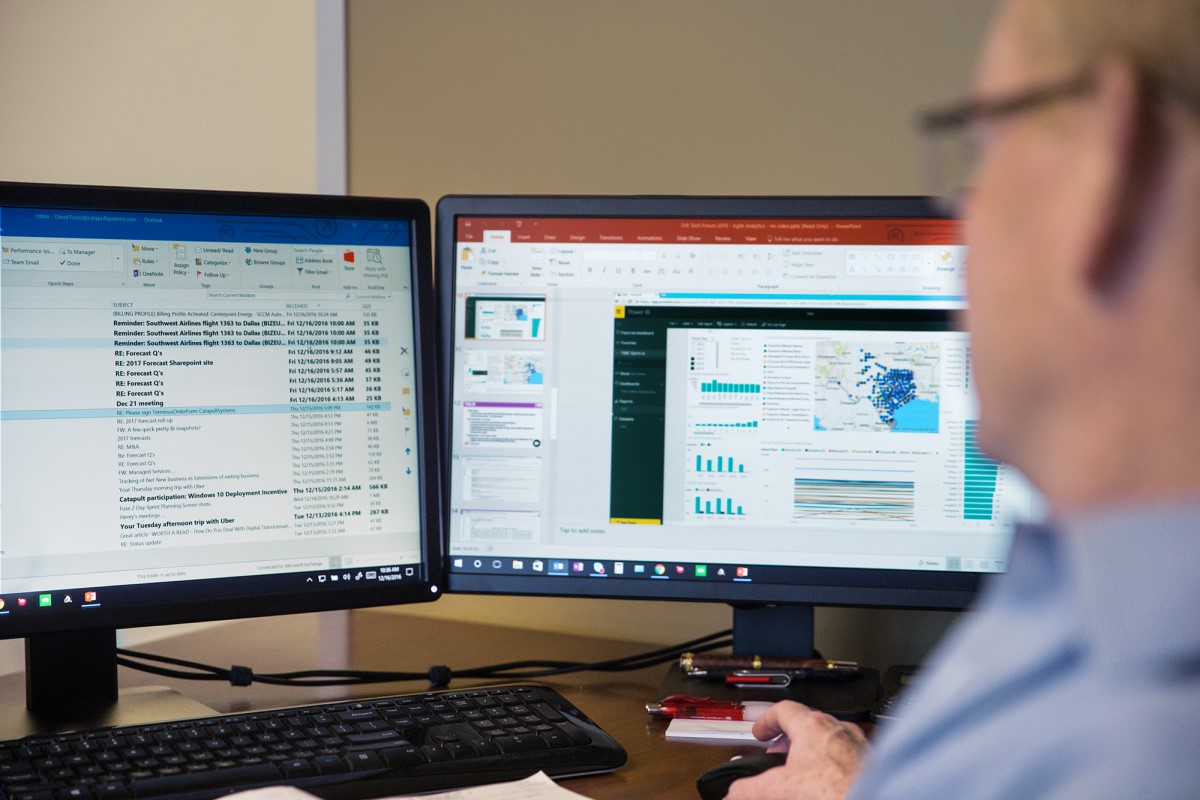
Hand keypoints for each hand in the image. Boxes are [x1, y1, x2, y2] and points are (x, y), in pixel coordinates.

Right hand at [724, 701, 868, 799]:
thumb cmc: (837, 790)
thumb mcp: (780, 789)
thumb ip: (750, 789)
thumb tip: (734, 793)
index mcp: (813, 726)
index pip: (784, 709)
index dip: (767, 720)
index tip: (760, 731)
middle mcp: (838, 730)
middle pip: (807, 723)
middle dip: (789, 739)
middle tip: (778, 753)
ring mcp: (858, 746)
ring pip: (830, 739)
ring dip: (813, 751)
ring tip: (803, 771)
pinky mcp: (872, 764)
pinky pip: (848, 756)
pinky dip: (834, 765)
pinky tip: (828, 784)